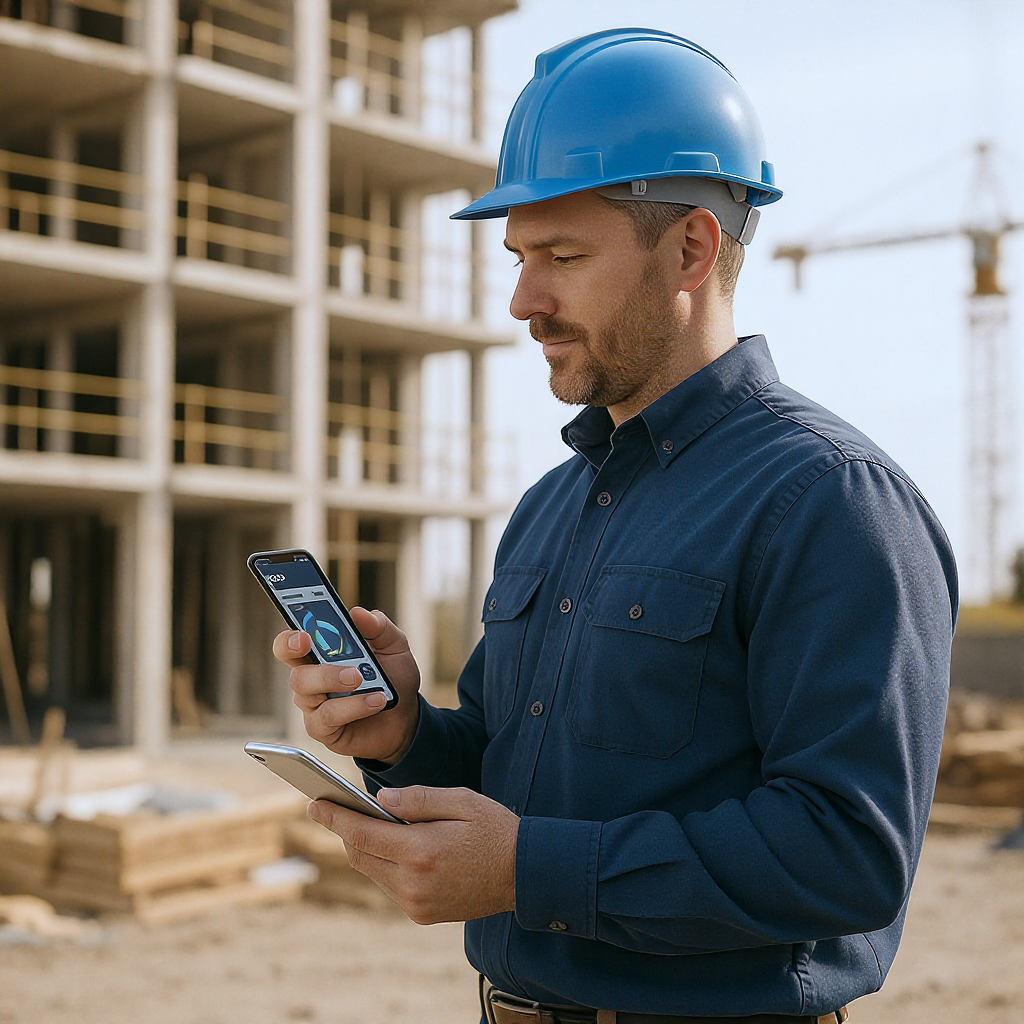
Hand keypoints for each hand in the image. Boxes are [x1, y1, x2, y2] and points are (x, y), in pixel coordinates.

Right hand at [273, 607, 420, 763]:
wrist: (406, 719)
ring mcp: (314, 702)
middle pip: (288, 657)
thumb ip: (379, 628)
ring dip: (332, 678)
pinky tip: (375, 701)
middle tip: (308, 641)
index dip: (290, 628)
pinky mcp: (321, 727)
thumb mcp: (394, 647)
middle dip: (293, 646)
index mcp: (323, 650)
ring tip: (361, 678)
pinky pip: (327, 715)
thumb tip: (358, 613)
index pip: (294, 635)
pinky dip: (354, 706)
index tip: (298, 624)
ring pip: (304, 686)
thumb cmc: (394, 679)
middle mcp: (312, 674)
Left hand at [309, 786, 519, 924]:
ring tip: (364, 824)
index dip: (335, 817)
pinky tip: (394, 847)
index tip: (315, 803)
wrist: (526, 875)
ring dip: (366, 849)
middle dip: (346, 831)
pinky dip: (385, 865)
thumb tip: (378, 800)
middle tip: (334, 808)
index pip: (362, 833)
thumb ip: (417, 799)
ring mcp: (417, 904)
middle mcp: (413, 883)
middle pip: (360, 855)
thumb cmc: (495, 830)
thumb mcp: (461, 801)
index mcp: (421, 850)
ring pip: (373, 872)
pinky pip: (391, 886)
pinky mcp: (423, 914)